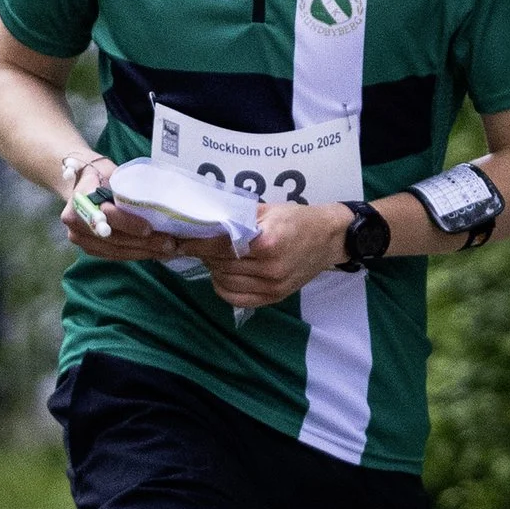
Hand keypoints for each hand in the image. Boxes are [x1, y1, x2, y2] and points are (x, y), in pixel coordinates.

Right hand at [51, 156, 182, 264]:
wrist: (82, 182)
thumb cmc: (103, 175)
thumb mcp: (114, 174)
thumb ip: (127, 188)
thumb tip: (159, 202)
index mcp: (80, 198)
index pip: (107, 215)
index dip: (128, 223)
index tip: (149, 228)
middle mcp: (75, 222)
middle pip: (113, 237)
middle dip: (143, 243)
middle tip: (169, 244)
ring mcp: (79, 238)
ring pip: (115, 250)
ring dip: (143, 252)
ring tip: (167, 251)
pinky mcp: (88, 248)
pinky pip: (114, 255)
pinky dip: (136, 254)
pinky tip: (154, 253)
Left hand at [206, 200, 352, 308]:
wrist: (329, 239)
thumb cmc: (298, 219)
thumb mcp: (268, 210)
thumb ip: (237, 216)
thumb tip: (204, 218)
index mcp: (267, 243)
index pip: (220, 246)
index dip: (196, 243)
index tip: (180, 239)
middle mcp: (269, 268)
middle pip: (220, 264)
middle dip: (205, 254)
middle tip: (199, 243)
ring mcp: (272, 287)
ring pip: (224, 282)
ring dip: (214, 269)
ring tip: (215, 256)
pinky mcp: (273, 298)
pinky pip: (235, 298)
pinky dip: (223, 286)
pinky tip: (224, 273)